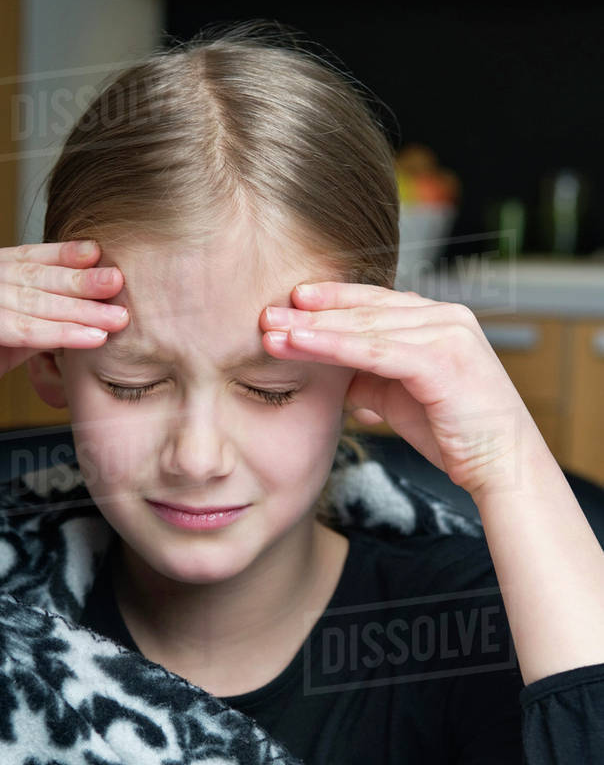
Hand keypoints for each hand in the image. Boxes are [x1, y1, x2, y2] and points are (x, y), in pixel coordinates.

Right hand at [0, 240, 128, 441]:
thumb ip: (23, 324)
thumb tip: (68, 316)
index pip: (20, 259)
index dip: (61, 257)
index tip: (99, 254)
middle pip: (30, 276)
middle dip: (80, 279)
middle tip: (121, 280)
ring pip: (30, 302)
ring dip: (81, 309)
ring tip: (119, 314)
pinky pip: (21, 327)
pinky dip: (62, 332)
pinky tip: (94, 337)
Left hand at [258, 281, 536, 499]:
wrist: (499, 464)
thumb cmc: (453, 434)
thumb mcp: (400, 397)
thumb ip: (369, 376)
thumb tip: (333, 372)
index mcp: (438, 321)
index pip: (375, 303)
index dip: (330, 300)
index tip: (289, 301)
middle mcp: (445, 318)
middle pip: (365, 310)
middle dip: (312, 312)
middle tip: (265, 312)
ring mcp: (447, 335)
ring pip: (366, 327)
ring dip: (314, 328)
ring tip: (272, 329)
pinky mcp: (442, 361)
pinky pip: (376, 351)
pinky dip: (335, 346)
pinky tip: (302, 344)